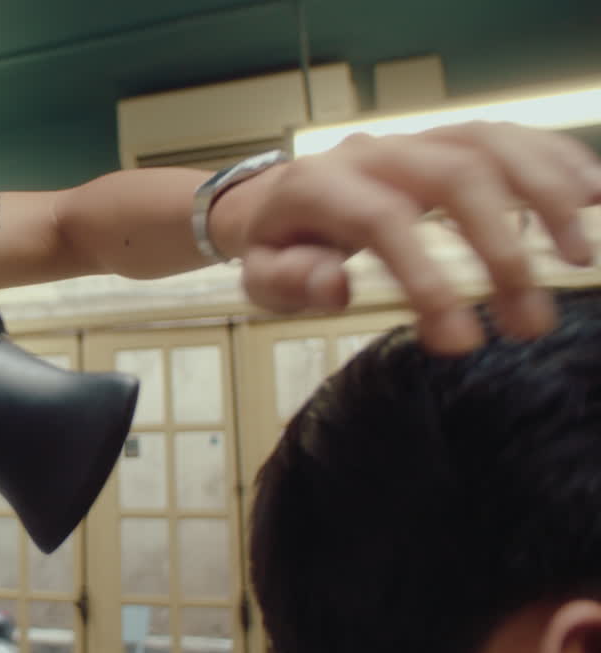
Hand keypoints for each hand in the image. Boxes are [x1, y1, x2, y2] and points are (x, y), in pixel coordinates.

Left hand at [216, 122, 600, 352]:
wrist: (275, 199)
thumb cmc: (277, 246)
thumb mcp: (262, 278)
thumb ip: (290, 283)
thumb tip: (334, 286)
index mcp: (320, 186)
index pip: (383, 222)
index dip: (425, 277)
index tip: (460, 339)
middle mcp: (374, 152)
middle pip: (453, 177)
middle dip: (500, 247)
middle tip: (529, 318)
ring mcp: (415, 139)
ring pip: (490, 145)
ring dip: (544, 196)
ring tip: (577, 257)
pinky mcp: (447, 138)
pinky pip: (509, 135)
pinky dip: (555, 162)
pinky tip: (592, 197)